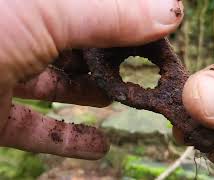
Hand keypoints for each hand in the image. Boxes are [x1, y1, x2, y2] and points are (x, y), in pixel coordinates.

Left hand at [0, 0, 182, 158]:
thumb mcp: (47, 13)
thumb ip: (108, 13)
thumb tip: (171, 13)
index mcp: (35, 5)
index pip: (87, 10)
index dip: (121, 21)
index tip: (153, 37)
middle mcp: (17, 35)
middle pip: (72, 47)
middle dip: (106, 60)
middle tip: (137, 70)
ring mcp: (2, 74)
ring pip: (55, 86)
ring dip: (90, 96)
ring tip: (115, 99)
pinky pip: (34, 128)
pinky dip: (68, 139)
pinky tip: (97, 147)